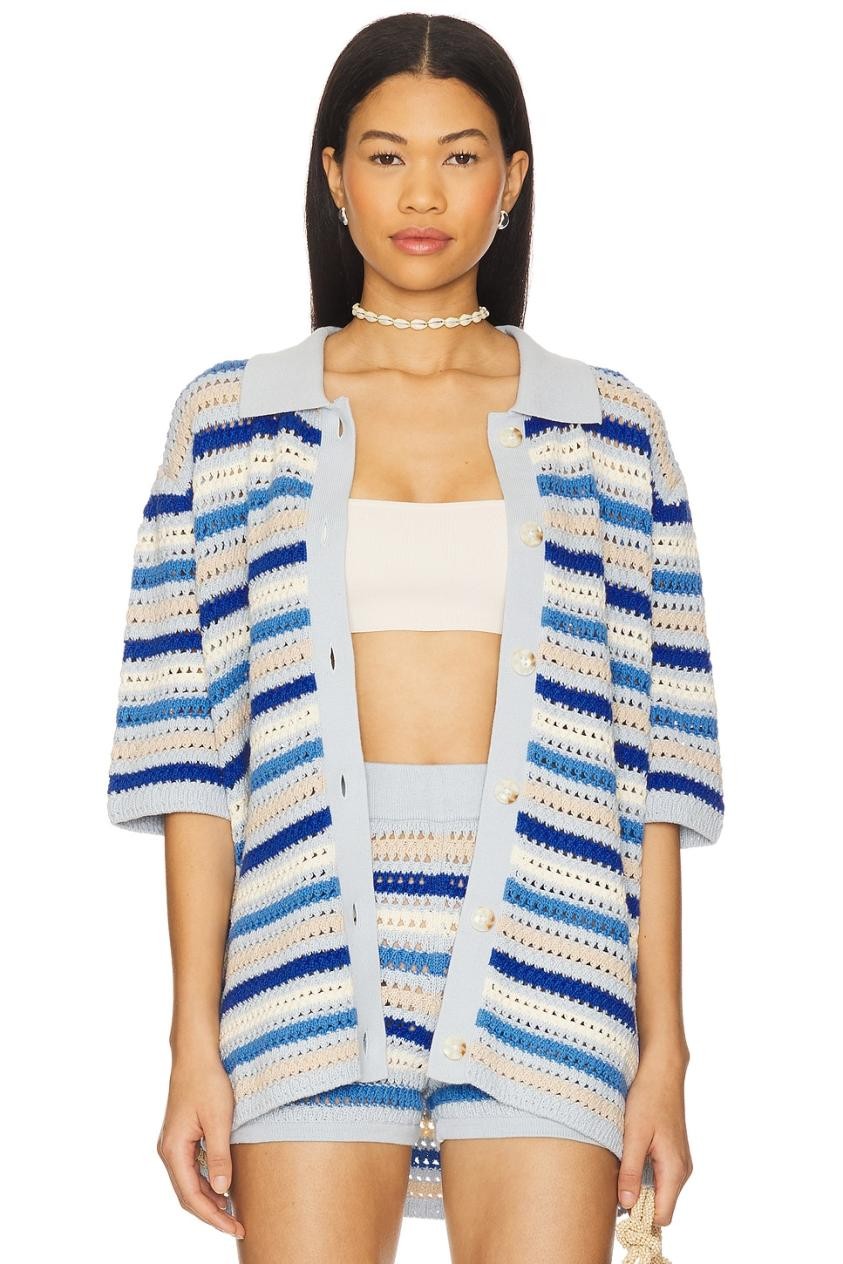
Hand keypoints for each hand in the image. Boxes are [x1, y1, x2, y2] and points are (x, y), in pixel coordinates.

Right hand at [157, 1051, 244, 1239]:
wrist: (195, 1054)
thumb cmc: (207, 1082)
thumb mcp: (219, 1119)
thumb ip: (219, 1156)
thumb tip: (222, 1192)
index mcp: (173, 1149)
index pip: (191, 1196)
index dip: (213, 1216)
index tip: (235, 1227)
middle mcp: (168, 1150)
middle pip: (187, 1195)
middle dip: (211, 1213)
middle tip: (238, 1225)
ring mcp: (173, 1144)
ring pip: (188, 1183)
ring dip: (208, 1200)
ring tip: (233, 1212)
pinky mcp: (181, 1137)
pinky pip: (190, 1170)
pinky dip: (205, 1183)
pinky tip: (223, 1187)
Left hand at [617, 1050, 692, 1225]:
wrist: (662, 1070)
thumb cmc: (648, 1098)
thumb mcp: (634, 1135)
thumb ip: (630, 1171)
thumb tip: (626, 1204)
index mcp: (675, 1170)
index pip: (662, 1216)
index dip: (641, 1217)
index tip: (618, 1209)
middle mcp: (681, 1170)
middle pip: (660, 1205)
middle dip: (637, 1201)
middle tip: (613, 1184)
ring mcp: (678, 1161)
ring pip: (657, 1190)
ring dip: (637, 1185)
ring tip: (619, 1165)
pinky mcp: (671, 1152)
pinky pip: (657, 1175)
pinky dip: (641, 1172)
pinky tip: (627, 1154)